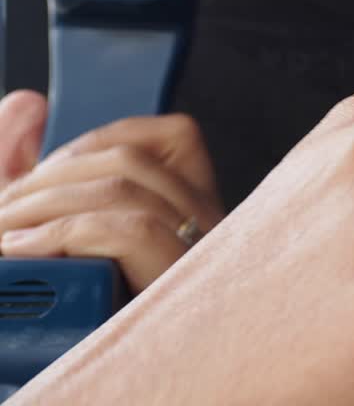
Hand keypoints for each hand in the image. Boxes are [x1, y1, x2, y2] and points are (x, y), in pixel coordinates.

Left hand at [0, 93, 224, 294]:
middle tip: (2, 211)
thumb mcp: (39, 221)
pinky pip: (129, 228)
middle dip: (51, 176)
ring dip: (46, 205)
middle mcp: (206, 225)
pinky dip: (62, 233)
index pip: (176, 135)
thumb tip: (27, 102)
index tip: (40, 179)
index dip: (96, 143)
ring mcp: (198, 255)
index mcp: (192, 207)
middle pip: (132, 159)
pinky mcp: (176, 282)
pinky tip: (24, 250)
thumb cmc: (58, 300)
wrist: (61, 378)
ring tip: (5, 232)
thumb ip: (24, 162)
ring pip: (124, 189)